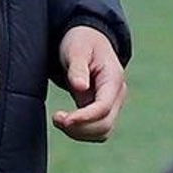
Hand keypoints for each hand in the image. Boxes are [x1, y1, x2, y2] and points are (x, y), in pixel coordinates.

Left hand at [53, 25, 127, 141]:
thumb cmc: (80, 42)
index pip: (104, 107)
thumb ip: (78, 68)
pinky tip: (64, 121)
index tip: (64, 119)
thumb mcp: (77, 49)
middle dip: (80, 128)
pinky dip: (80, 131)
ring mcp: (111, 103)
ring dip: (80, 133)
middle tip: (56, 118)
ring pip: (102, 132)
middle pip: (105, 124)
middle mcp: (116, 94)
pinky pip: (95, 129)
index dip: (85, 117)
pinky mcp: (101, 109)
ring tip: (58, 119)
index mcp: (113, 79)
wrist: (88, 39)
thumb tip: (80, 87)